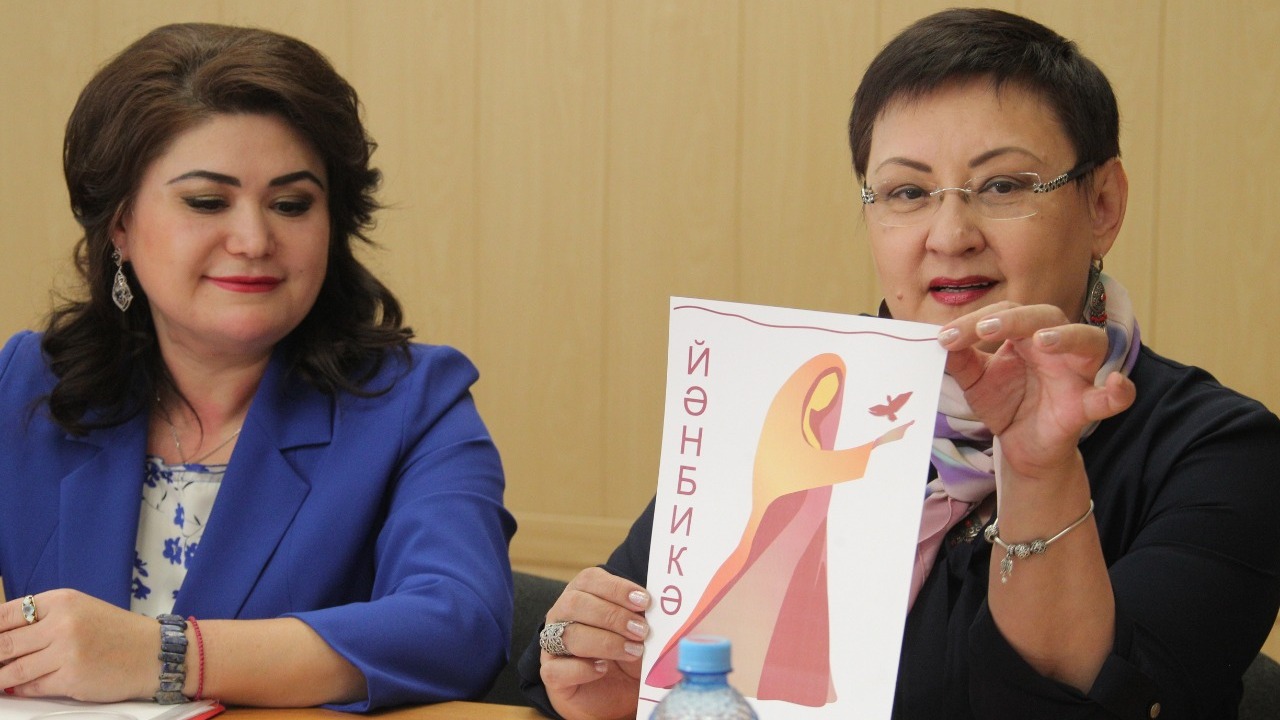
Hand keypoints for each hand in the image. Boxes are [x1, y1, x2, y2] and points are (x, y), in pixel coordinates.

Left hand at [0, 589, 158, 700]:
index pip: (4, 614)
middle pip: (3, 644)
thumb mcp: (81, 610)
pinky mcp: (70, 679)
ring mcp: (66, 652)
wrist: (153, 653)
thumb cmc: (117, 633)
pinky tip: (21, 685)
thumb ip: (44, 619)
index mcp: (62, 600)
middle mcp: (62, 624)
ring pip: (12, 670)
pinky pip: (30, 687)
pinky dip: (22, 688)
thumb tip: (4, 638)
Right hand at [541, 567, 648, 719]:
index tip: (644, 602)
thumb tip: (663, 612)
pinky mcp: (551, 674)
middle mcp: (561, 616)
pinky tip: (603, 668)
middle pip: (576, 604)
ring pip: (568, 635)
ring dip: (605, 642)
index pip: (590, 579)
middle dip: (612, 616)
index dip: (617, 588)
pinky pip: (557, 669)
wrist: (612, 695)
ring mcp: (552, 645)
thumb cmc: (625, 655)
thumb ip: (644, 619)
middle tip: (641, 630)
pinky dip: (583, 669)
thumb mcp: (638, 634)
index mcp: (581, 595)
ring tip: (633, 651)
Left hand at [939, 302, 1134, 478]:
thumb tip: (938, 338)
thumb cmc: (1005, 403)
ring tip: (1042, 341)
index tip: (944, 338)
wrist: (1021, 447)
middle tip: (985, 330)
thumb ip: (959, 360)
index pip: (1006, 314)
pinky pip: (1111, 397)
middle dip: (1015, 319)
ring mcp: (1076, 373)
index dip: (975, 322)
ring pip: (1088, 341)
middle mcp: (1056, 346)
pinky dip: (1118, 390)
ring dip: (1067, 337)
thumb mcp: (975, 381)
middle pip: (1046, 316)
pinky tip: (1114, 385)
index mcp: (1026, 335)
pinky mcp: (1086, 406)